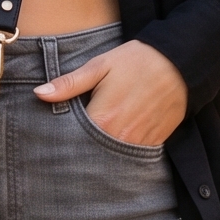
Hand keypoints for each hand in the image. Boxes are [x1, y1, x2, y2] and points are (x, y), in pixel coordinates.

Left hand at [33, 38, 188, 146]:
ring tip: (94, 145)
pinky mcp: (154, 143)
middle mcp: (120, 138)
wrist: (181, 63)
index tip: (52, 142)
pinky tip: (114, 143)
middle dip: (81, 151)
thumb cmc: (137, 61)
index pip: (72, 141)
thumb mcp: (100, 66)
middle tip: (68, 149)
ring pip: (112, 158)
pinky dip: (121, 153)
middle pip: (91, 154)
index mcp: (102, 119)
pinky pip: (132, 156)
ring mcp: (138, 143)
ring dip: (101, 154)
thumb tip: (39, 94)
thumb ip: (69, 84)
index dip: (62, 141)